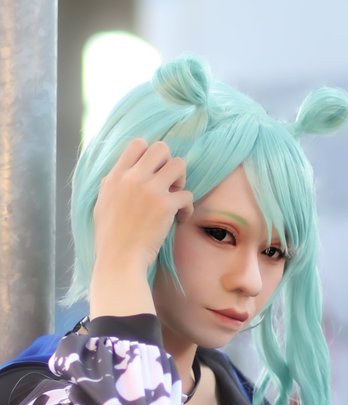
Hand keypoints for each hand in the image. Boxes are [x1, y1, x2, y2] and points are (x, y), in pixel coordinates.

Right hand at [89, 139, 192, 318]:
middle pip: (161, 148)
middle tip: (168, 185)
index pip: (137, 143)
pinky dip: (188, 208)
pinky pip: (188, 195)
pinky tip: (181, 219)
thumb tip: (120, 176)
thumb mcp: (102, 205)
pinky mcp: (166, 206)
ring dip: (182, 181)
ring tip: (175, 199)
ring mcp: (150, 190)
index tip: (152, 174)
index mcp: (116, 176)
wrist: (119, 261)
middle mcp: (132, 178)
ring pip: (179, 164)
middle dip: (169, 164)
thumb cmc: (110, 240)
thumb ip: (112, 186)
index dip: (150, 155)